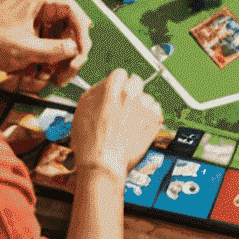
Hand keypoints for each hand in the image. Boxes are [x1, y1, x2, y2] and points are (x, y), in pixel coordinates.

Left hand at [0, 0, 90, 86]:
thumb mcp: (26, 49)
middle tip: (71, 66)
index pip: (72, 9)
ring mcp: (33, 9)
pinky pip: (47, 34)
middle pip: (67, 20)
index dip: (81, 31)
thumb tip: (76, 49)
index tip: (82, 50)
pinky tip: (44, 69)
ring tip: (55, 74)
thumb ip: (54, 50)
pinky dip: (48, 51)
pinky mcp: (28, 21)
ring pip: (58, 30)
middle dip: (70, 45)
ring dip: (60, 52)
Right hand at [70, 68, 163, 182]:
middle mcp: (131, 92)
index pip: (120, 74)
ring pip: (146, 97)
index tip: (115, 94)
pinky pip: (155, 111)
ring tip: (128, 123)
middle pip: (135, 82)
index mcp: (113, 85)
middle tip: (122, 108)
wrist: (102, 163)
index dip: (116, 86)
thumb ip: (97, 91)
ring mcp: (145, 105)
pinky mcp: (155, 119)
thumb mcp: (83, 108)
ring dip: (140, 106)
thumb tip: (105, 86)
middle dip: (130, 92)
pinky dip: (149, 117)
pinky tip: (138, 127)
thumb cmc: (89, 141)